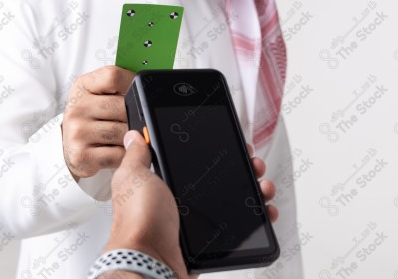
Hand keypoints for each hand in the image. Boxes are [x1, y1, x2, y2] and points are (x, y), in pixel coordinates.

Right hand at [61, 66, 134, 179]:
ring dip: (132, 137)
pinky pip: (119, 154)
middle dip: (134, 116)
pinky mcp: (82, 155)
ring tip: (127, 137)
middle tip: (134, 120)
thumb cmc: (90, 118)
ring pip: (124, 132)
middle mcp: (77, 108)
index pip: (113, 77)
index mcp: (82, 86)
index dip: (132, 84)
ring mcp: (78, 132)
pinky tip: (120, 150)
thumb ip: (120, 87)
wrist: (70, 147)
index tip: (138, 92)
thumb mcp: (97, 94)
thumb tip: (150, 90)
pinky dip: (126, 154)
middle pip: (123, 106)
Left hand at [103, 131, 278, 277]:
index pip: (194, 161)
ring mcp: (195, 222)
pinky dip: (256, 218)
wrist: (150, 262)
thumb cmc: (139, 221)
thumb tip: (132, 137)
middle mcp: (180, 202)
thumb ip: (136, 156)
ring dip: (253, 190)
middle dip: (241, 168)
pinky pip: (238, 226)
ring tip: (263, 186)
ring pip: (233, 201)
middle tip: (253, 164)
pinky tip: (264, 210)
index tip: (232, 144)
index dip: (215, 151)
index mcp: (163, 184)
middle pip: (219, 180)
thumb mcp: (134, 177)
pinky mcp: (208, 240)